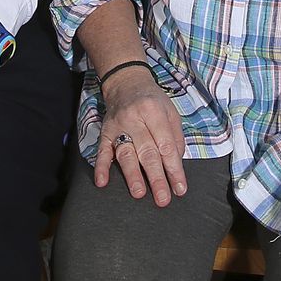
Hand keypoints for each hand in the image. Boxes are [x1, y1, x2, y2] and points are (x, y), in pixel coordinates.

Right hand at [93, 67, 186, 206]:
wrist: (126, 81)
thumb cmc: (152, 100)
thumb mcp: (170, 111)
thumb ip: (175, 137)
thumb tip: (176, 164)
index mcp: (154, 112)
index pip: (166, 145)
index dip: (174, 169)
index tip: (179, 188)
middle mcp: (135, 118)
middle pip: (147, 152)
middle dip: (156, 177)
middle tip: (162, 199)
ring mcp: (118, 125)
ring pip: (126, 153)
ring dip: (132, 175)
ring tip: (138, 193)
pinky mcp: (105, 131)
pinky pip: (102, 149)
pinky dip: (101, 166)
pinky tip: (102, 181)